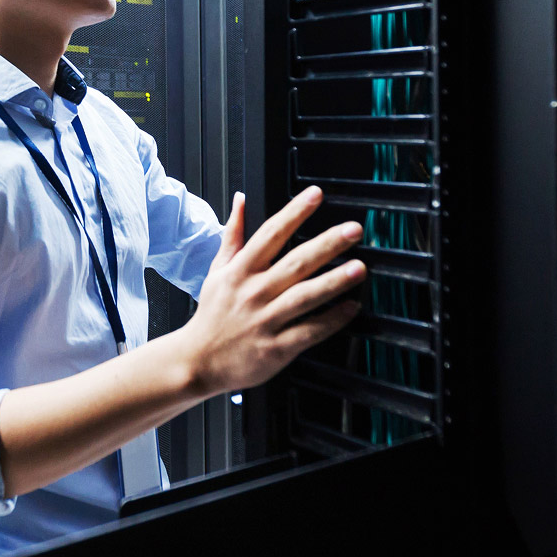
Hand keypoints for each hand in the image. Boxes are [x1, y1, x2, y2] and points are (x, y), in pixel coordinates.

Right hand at [182, 185, 366, 397]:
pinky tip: (351, 307)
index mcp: (240, 271)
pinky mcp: (275, 348)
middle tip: (353, 230)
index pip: (270, 234)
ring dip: (334, 281)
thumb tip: (241, 199)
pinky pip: (308, 331)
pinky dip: (331, 320)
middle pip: (294, 263)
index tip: (315, 195)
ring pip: (304, 297)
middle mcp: (254, 293)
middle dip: (326, 244)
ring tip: (359, 268)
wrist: (197, 361)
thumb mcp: (217, 270)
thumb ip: (233, 234)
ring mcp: (265, 321)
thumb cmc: (211, 314)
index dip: (294, 212)